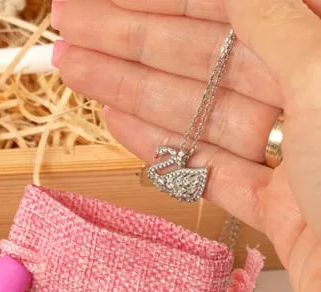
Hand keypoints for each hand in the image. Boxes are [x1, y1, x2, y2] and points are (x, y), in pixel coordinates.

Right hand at [51, 0, 320, 291]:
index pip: (226, 7)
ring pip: (199, 111)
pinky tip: (117, 121)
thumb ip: (273, 16)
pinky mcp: (276, 198)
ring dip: (132, 90)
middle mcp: (312, 91)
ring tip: (75, 69)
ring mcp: (292, 149)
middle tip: (69, 27)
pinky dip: (164, 146)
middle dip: (129, 41)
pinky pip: (211, 165)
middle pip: (204, 56)